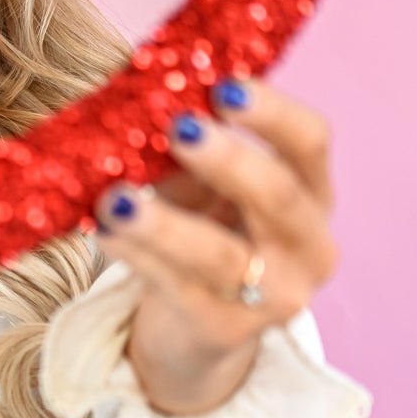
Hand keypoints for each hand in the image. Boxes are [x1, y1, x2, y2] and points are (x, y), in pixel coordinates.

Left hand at [93, 76, 339, 415]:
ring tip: (116, 200)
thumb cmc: (205, 233)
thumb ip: (189, 152)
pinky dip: (137, 256)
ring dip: (165, 223)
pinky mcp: (226, 329)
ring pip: (220, 254)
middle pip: (277, 196)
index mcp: (311, 192)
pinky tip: (104, 233)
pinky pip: (178, 287)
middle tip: (179, 130)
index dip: (273, 113)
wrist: (196, 329)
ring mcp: (275, 297)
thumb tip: (144, 105)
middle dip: (227, 160)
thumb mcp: (207, 188)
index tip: (225, 88)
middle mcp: (308, 246)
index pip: (311, 142)